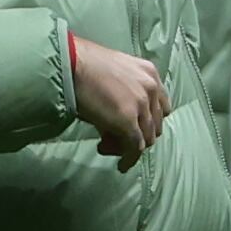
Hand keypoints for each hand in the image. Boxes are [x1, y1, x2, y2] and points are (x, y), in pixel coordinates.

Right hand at [67, 30, 168, 165]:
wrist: (70, 65)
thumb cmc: (82, 66)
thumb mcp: (113, 75)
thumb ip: (125, 94)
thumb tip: (116, 119)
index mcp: (150, 73)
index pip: (160, 106)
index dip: (147, 121)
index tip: (133, 128)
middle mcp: (151, 88)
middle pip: (155, 124)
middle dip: (138, 135)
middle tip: (116, 139)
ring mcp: (141, 105)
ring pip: (146, 138)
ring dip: (130, 147)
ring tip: (108, 147)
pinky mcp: (128, 121)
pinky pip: (135, 148)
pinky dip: (129, 159)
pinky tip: (121, 166)